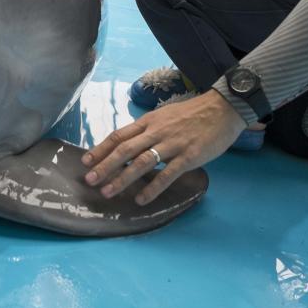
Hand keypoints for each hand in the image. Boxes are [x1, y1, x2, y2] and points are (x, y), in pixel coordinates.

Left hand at [82, 90, 245, 204]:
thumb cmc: (192, 114)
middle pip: (125, 149)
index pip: (119, 135)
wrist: (222, 108)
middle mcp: (156, 132)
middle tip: (90, 180)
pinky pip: (167, 174)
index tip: (85, 162)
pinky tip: (142, 199)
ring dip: (123, 178)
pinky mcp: (189, 156)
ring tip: (108, 192)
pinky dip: (153, 188)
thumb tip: (129, 144)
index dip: (100, 149)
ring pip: (142, 162)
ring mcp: (172, 144)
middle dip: (105, 165)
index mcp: (148, 122)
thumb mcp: (164, 116)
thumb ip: (148, 130)